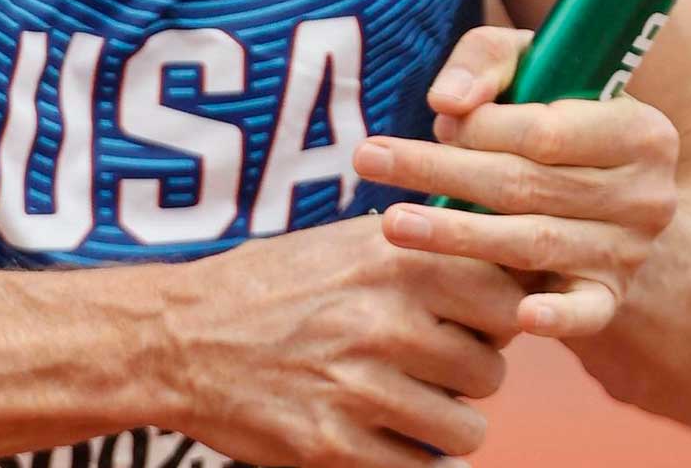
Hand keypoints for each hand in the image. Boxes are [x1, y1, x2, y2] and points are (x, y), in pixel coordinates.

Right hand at [157, 213, 520, 467]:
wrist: (179, 337)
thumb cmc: (273, 286)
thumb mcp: (348, 244)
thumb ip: (424, 255)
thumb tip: (511, 273)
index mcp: (393, 261)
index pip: (507, 296)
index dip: (502, 317)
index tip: (479, 323)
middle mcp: (383, 321)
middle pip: (491, 371)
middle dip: (470, 376)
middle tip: (433, 368)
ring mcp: (359, 388)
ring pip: (467, 430)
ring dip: (446, 425)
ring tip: (411, 404)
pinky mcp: (334, 446)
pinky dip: (414, 462)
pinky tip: (386, 436)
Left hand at [351, 26, 679, 341]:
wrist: (603, 181)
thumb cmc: (553, 109)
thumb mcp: (528, 64)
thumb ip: (485, 62)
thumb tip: (447, 104)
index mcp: (640, 130)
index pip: (544, 133)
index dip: (480, 129)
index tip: (437, 120)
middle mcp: (646, 194)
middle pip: (526, 186)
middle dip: (441, 173)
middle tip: (369, 160)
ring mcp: (630, 250)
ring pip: (533, 243)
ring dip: (457, 236)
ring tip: (392, 224)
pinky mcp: (610, 295)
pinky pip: (586, 312)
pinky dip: (557, 317)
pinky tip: (520, 318)